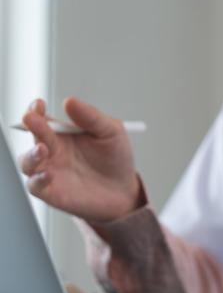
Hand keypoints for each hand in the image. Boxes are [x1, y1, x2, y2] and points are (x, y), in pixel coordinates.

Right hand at [19, 98, 141, 222]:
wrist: (124, 190)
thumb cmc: (116, 158)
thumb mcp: (111, 132)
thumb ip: (91, 117)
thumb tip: (70, 101)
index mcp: (64, 133)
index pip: (43, 118)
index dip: (36, 111)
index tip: (38, 104)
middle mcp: (53, 151)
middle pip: (34, 135)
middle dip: (31, 126)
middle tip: (32, 119)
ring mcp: (51, 171)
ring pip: (27, 161)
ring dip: (30, 154)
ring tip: (42, 149)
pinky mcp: (52, 192)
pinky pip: (35, 185)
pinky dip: (38, 179)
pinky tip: (49, 174)